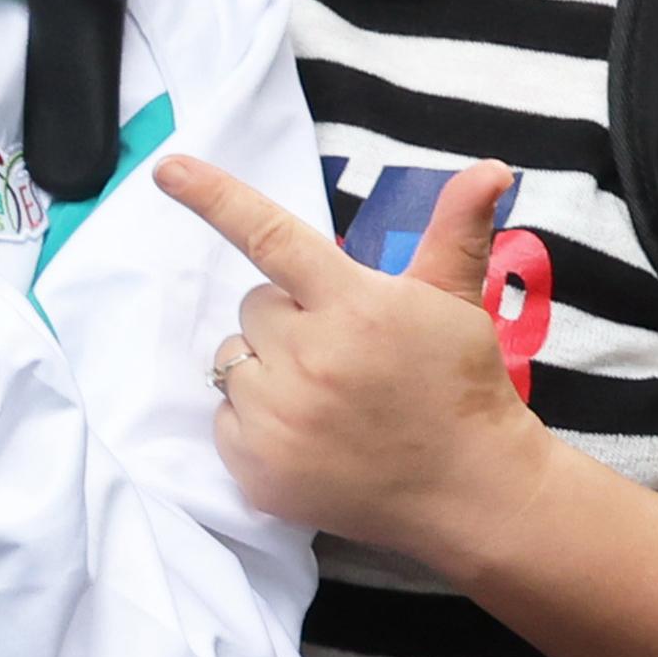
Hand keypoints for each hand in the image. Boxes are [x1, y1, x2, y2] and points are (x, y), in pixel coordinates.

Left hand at [158, 154, 529, 564]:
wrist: (471, 490)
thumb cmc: (460, 385)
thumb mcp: (457, 302)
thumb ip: (454, 230)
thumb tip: (490, 166)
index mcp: (354, 307)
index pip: (271, 238)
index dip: (214, 198)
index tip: (167, 169)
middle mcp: (310, 358)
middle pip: (253, 306)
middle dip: (288, 319)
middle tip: (341, 350)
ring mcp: (279, 418)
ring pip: (232, 358)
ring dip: (267, 367)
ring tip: (327, 394)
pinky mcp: (257, 467)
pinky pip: (223, 416)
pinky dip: (254, 421)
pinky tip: (308, 433)